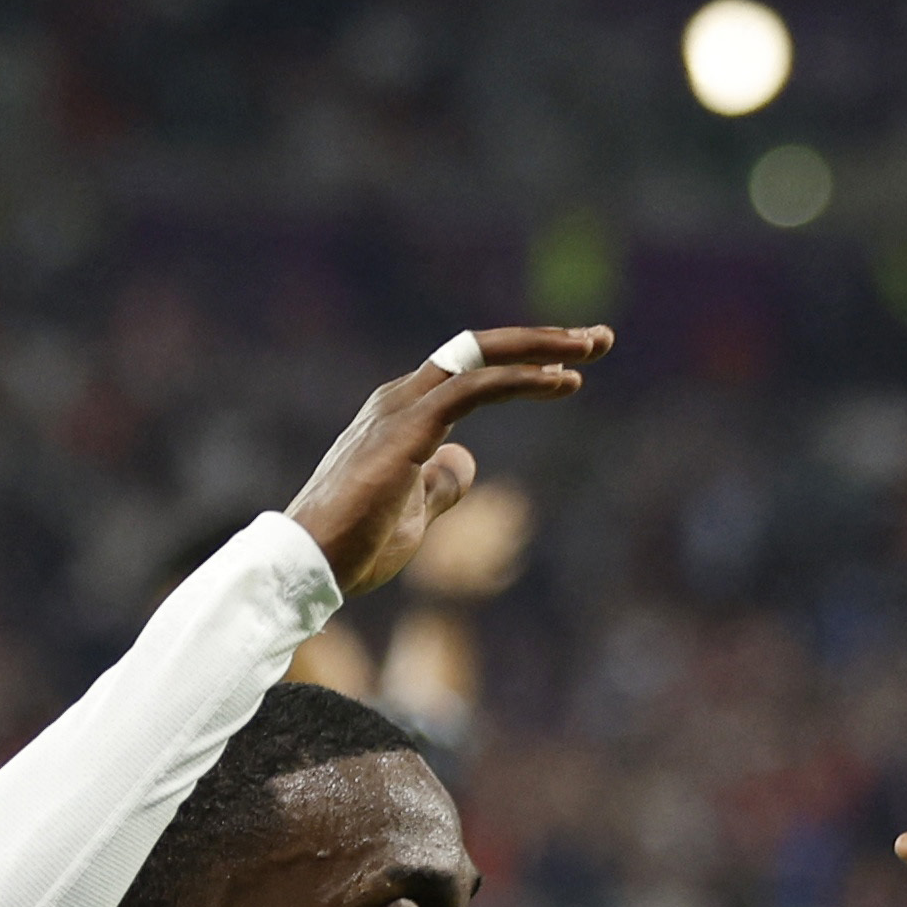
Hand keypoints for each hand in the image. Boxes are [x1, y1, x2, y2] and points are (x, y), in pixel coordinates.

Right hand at [288, 326, 609, 597]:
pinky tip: (562, 383)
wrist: (308, 566)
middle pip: (480, 349)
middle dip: (542, 340)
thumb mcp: (413, 512)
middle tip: (599, 339)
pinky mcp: (408, 429)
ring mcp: (402, 407)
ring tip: (591, 350)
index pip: (470, 370)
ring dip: (542, 349)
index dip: (522, 364)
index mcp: (403, 413)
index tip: (571, 370)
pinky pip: (475, 388)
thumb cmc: (353, 547)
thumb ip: (440, 484)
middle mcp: (401, 397)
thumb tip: (466, 461)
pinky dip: (521, 379)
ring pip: (481, 356)